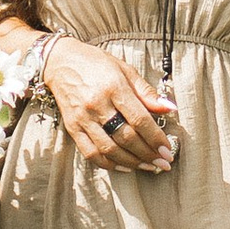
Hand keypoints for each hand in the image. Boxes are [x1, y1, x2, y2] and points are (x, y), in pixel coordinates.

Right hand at [40, 36, 176, 170]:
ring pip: (110, 149)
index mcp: (114, 87)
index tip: (167, 150)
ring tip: (148, 166)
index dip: (155, 138)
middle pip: (126, 137)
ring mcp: (83, 118)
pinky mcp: (72, 128)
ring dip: (132, 162)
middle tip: (163, 163)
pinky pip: (91, 153)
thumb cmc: (96, 63)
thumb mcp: (125, 70)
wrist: (60, 62)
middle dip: (148, 154)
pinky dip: (109, 164)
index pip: (139, 119)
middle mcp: (97, 105)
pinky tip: (124, 166)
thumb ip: (147, 92)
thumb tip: (170, 109)